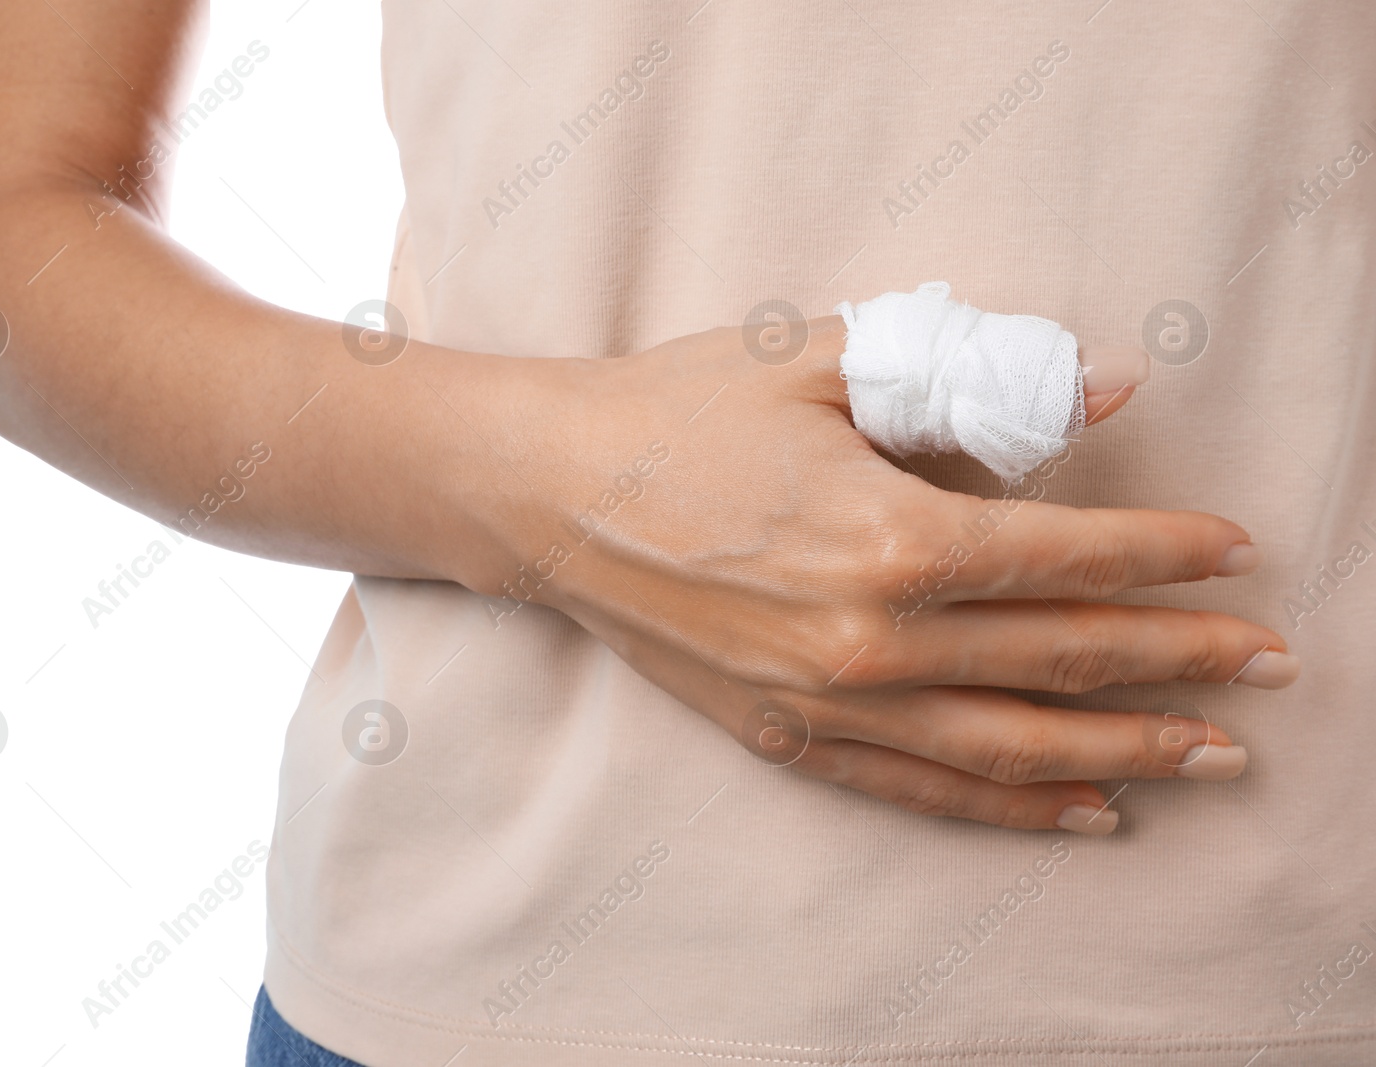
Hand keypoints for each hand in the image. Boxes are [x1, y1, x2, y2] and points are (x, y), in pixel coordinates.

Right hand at [476, 316, 1293, 833]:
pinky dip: (1014, 804)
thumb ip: (974, 378)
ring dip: (1127, 750)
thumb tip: (1105, 385)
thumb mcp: (824, 364)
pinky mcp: (788, 737)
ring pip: (1013, 742)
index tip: (1235, 553)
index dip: (1165, 555)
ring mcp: (829, 703)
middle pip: (1063, 658)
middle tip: (1268, 667)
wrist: (549, 492)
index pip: (1069, 556)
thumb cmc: (680, 412)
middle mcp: (872, 639)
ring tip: (1212, 757)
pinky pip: (925, 787)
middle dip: (1180, 660)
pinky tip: (1086, 810)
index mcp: (890, 534)